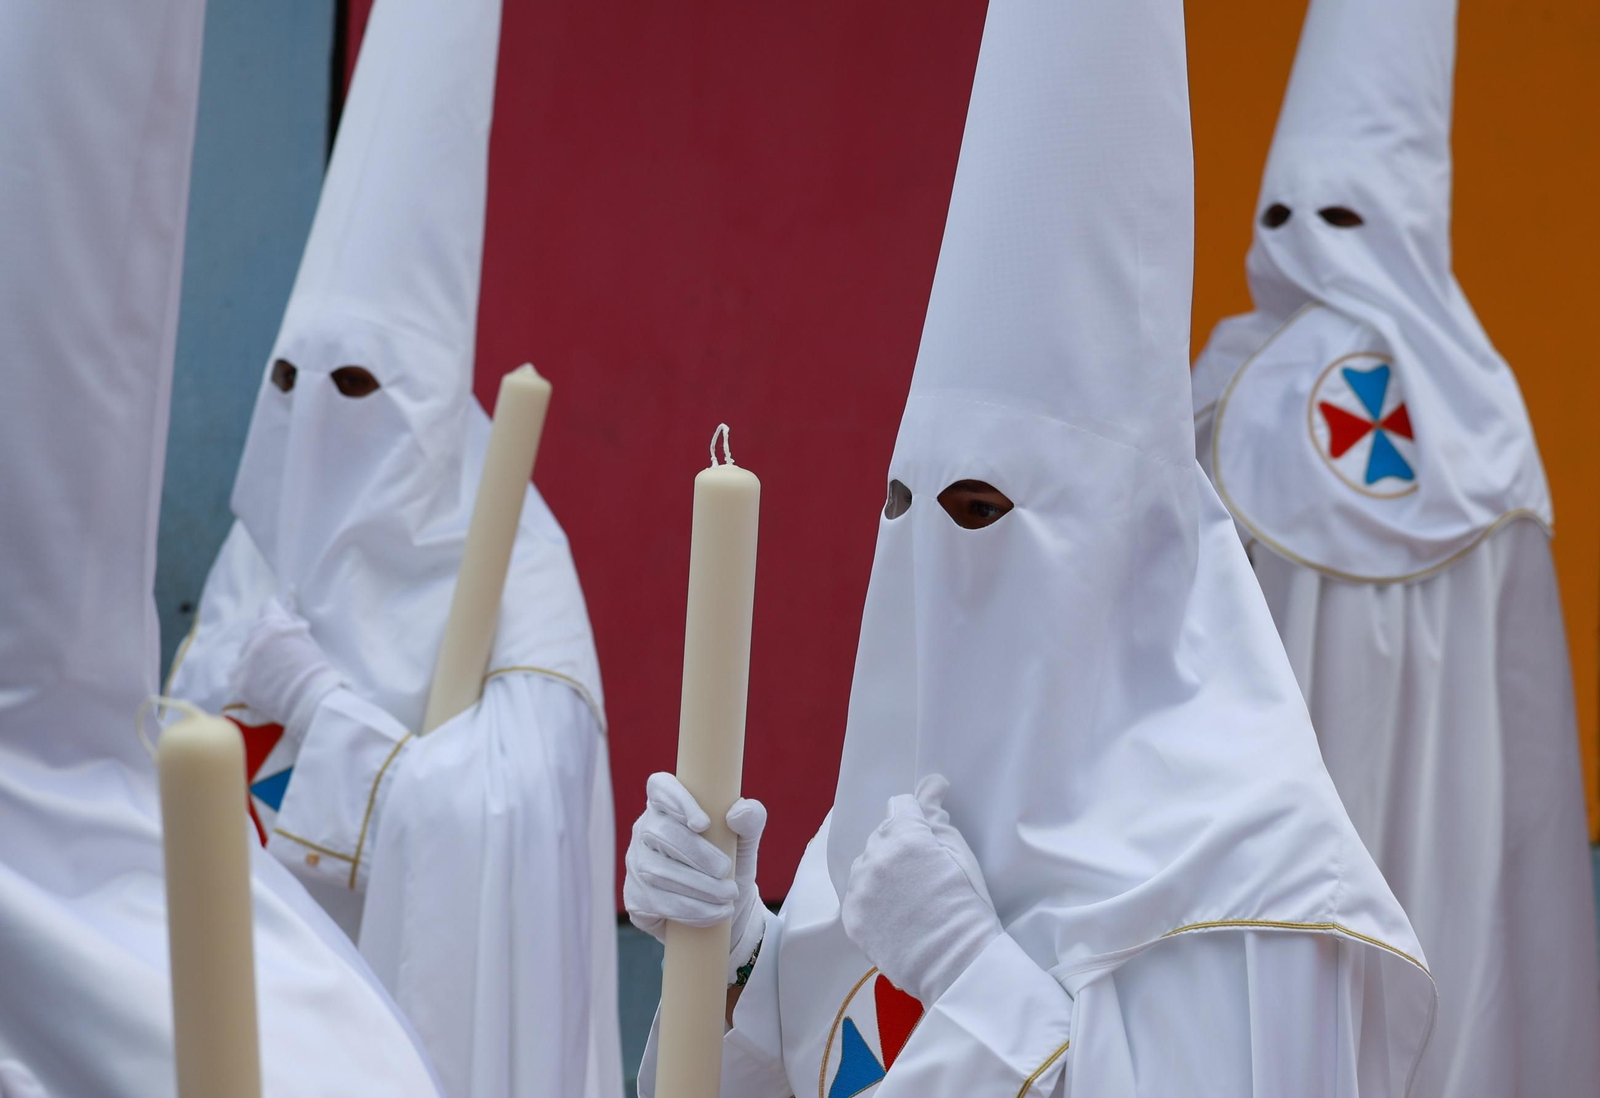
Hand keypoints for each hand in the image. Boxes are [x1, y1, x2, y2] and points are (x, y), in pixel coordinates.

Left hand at [227, 597, 343, 740]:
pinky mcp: (238, 681)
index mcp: (274, 625)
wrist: (312, 698)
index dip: (275, 613)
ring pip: (245, 654)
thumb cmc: (317, 669)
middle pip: (255, 633)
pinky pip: (238, 675)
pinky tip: (263, 685)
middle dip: (265, 641)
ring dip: (255, 660)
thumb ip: (290, 628)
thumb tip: (283, 621)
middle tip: (279, 656)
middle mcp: (255, 638)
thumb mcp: (306, 639)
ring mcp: (244, 660)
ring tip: (271, 674)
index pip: (268, 607)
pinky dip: (248, 678)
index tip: (279, 622)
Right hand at [623, 772, 768, 982]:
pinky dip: (690, 909)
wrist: (725, 912)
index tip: (703, 824)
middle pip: (659, 833)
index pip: (660, 787)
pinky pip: (656, 902)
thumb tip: (739, 811)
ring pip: (657, 871)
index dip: (676, 800)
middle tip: (726, 870)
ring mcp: (636, 864)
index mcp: (669, 805)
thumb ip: (751, 820)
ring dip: (698, 886)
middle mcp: (645, 829)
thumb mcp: (746, 842)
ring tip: (728, 895)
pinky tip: (715, 913)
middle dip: (696, 853)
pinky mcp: (634, 897)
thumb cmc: (731, 865)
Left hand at [841, 774, 1001, 1005]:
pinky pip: (857, 896)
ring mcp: (859, 888)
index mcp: (903, 835)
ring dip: (880, 873)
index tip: (929, 842)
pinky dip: (870, 902)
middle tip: (921, 875)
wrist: (956, 962)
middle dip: (897, 847)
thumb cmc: (966, 903)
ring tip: (906, 899)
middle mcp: (874, 856)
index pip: (900, 807)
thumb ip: (935, 815)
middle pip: (881, 836)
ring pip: (865, 866)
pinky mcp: (851, 916)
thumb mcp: (960, 852)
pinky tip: (893, 916)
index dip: (916, 821)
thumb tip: (930, 784)